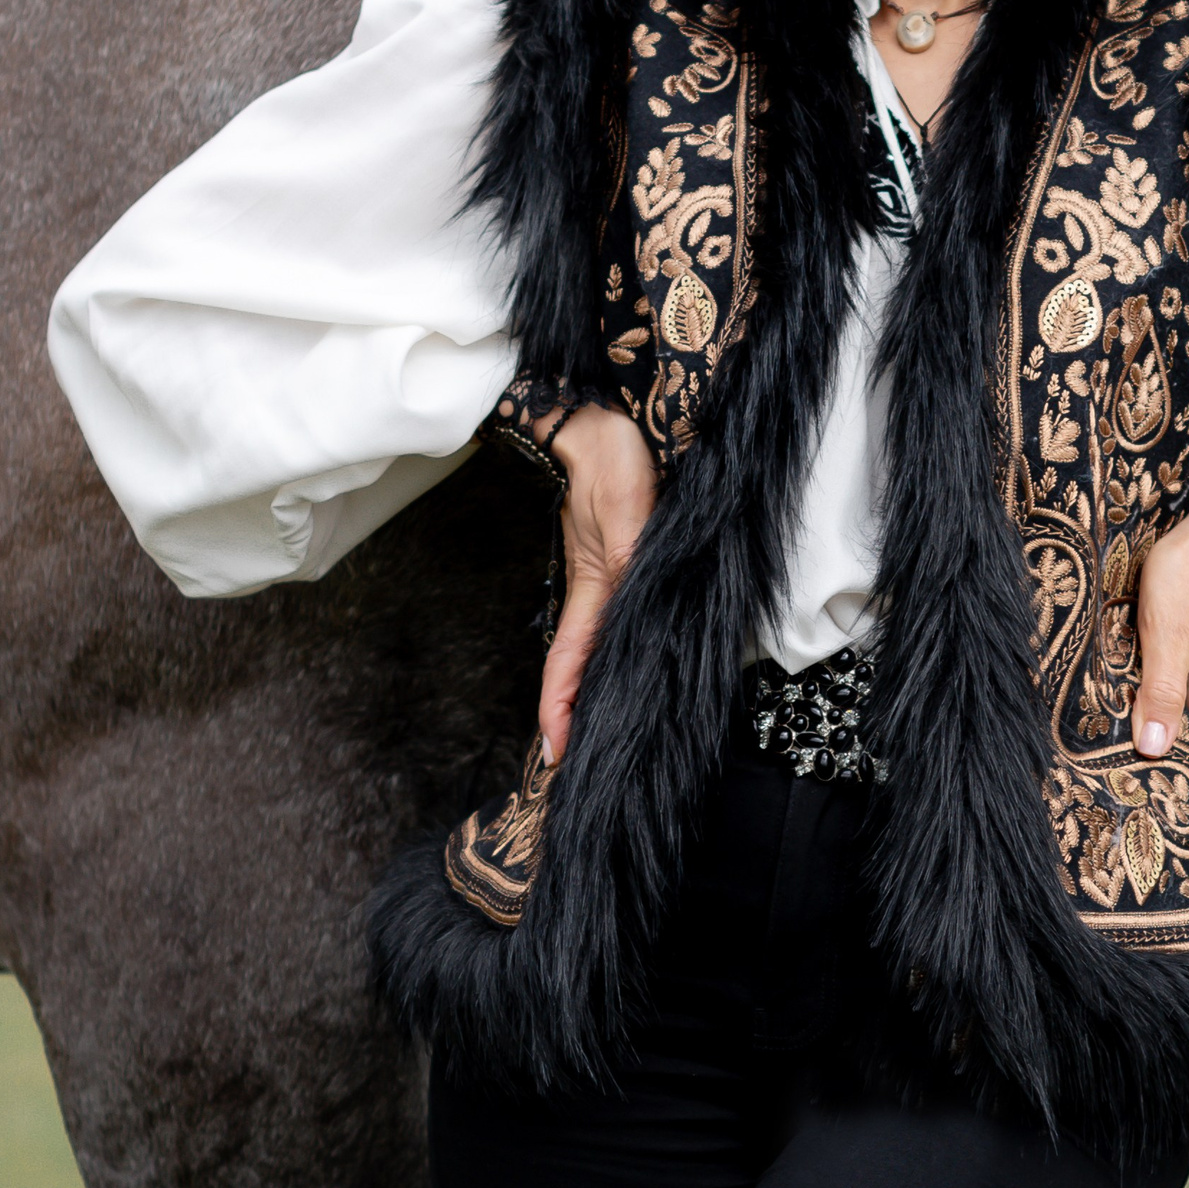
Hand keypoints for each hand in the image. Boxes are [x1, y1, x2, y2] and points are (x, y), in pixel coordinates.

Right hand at [538, 403, 657, 765]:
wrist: (601, 419)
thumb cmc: (611, 457)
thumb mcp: (626, 509)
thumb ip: (629, 555)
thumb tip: (633, 601)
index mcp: (592, 589)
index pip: (567, 667)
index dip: (560, 713)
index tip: (555, 758)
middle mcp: (597, 593)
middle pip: (578, 669)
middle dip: (574, 718)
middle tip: (577, 767)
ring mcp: (607, 579)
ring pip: (596, 650)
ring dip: (592, 691)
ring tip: (600, 734)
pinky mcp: (622, 562)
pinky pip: (613, 624)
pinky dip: (610, 656)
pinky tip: (626, 668)